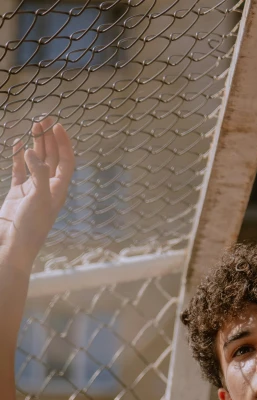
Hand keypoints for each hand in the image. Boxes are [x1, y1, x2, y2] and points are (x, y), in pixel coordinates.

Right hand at [0, 117, 74, 269]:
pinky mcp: (16, 193)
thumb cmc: (30, 227)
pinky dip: (18, 156)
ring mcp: (32, 190)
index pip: (66, 161)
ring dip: (36, 144)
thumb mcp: (39, 198)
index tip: (57, 125)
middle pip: (52, 158)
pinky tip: (18, 144)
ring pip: (36, 161)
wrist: (12, 246)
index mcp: (59, 190)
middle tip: (44, 119)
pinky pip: (19, 170)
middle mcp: (48, 188)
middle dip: (49, 139)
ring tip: (33, 125)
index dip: (64, 143)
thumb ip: (39, 173)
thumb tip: (32, 150)